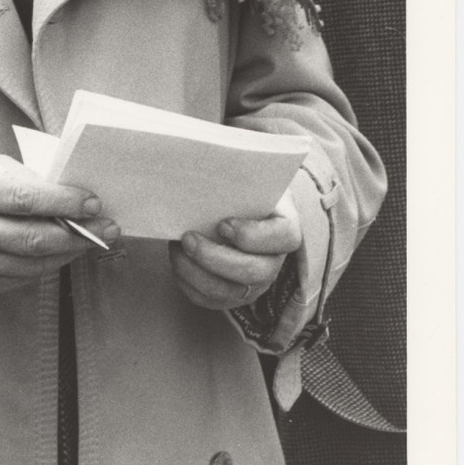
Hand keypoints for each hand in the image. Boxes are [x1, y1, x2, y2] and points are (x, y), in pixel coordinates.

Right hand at [0, 158, 119, 292]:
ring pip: (31, 265)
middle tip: (107, 227)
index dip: (62, 201)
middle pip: (31, 239)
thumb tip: (61, 190)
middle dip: (77, 233)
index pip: (21, 198)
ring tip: (93, 240)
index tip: (91, 201)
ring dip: (68, 253)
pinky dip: (47, 266)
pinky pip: (20, 279)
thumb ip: (14, 176)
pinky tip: (63, 253)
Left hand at [168, 189, 301, 310]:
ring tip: (178, 248)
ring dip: (198, 273)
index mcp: (286, 228)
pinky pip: (211, 301)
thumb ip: (237, 177)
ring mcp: (255, 284)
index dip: (253, 236)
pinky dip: (189, 284)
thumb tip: (207, 163)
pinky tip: (178, 261)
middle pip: (254, 273)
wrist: (238, 210)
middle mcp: (274, 262)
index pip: (283, 238)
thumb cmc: (242, 193)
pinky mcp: (232, 296)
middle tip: (188, 237)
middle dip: (216, 258)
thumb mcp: (247, 180)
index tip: (223, 224)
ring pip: (230, 292)